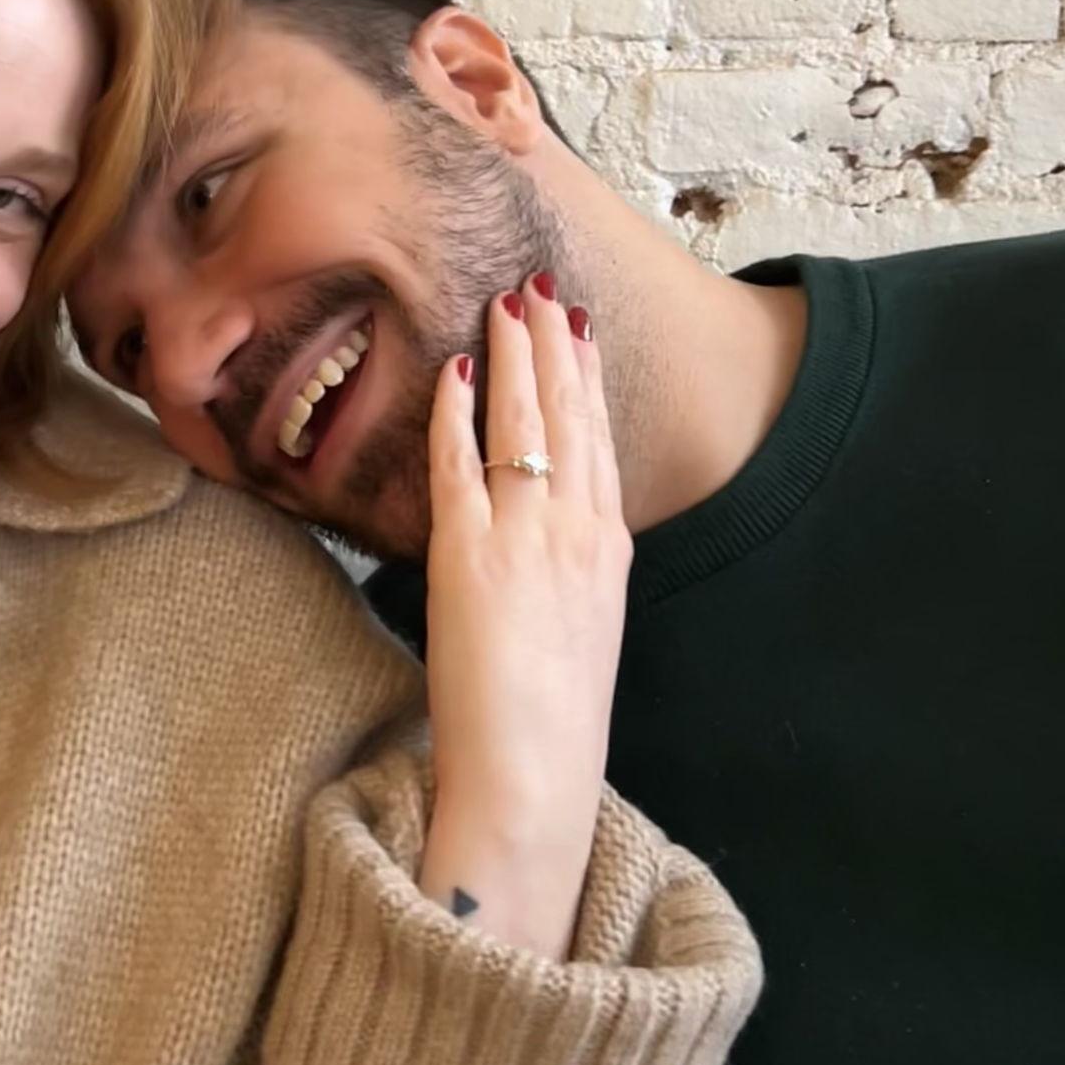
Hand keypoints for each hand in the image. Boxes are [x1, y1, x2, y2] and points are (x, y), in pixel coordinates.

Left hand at [417, 272, 630, 959]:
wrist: (534, 775)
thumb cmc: (550, 721)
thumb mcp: (582, 630)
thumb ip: (568, 571)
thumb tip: (547, 540)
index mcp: (609, 549)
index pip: (599, 440)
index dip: (585, 379)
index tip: (575, 330)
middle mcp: (578, 531)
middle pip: (569, 415)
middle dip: (552, 345)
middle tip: (539, 289)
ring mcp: (527, 537)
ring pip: (524, 424)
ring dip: (513, 357)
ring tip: (506, 305)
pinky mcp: (470, 554)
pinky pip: (462, 464)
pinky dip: (459, 412)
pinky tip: (454, 372)